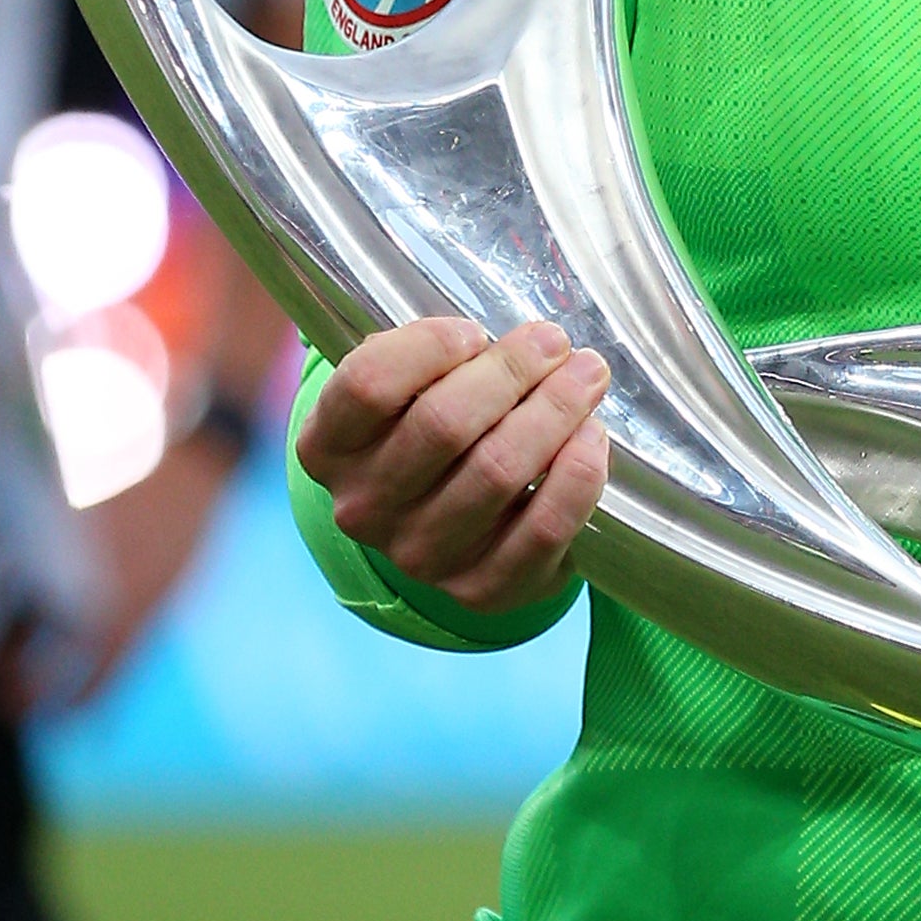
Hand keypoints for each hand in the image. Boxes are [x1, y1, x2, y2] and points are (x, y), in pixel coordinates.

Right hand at [295, 316, 610, 613]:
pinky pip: (542, 529)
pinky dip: (577, 476)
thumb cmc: (430, 429)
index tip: (475, 331)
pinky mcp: (480, 589)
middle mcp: (363, 506)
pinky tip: (592, 437)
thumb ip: (433, 355)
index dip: (429, 347)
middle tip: (555, 342)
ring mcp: (418, 556)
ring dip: (555, 412)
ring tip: (587, 376)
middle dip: (513, 370)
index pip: (368, 385)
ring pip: (497, 471)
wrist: (453, 526)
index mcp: (328, 446)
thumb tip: (521, 338)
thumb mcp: (406, 388)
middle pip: (443, 424)